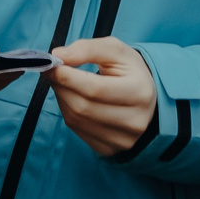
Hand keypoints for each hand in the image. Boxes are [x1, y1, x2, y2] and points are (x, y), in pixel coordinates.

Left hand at [49, 36, 157, 157]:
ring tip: (64, 83)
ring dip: (62, 99)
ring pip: (76, 120)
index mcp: (139, 92)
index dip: (67, 76)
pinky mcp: (109, 149)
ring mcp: (121, 140)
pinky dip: (68, 113)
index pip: (95, 88)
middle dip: (61, 86)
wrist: (147, 100)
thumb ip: (87, 49)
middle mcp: (134, 121)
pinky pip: (77, 131)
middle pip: (82, 106)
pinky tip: (73, 100)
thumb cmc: (129, 71)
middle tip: (53, 72)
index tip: (52, 64)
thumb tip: (58, 54)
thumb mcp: (116, 51)